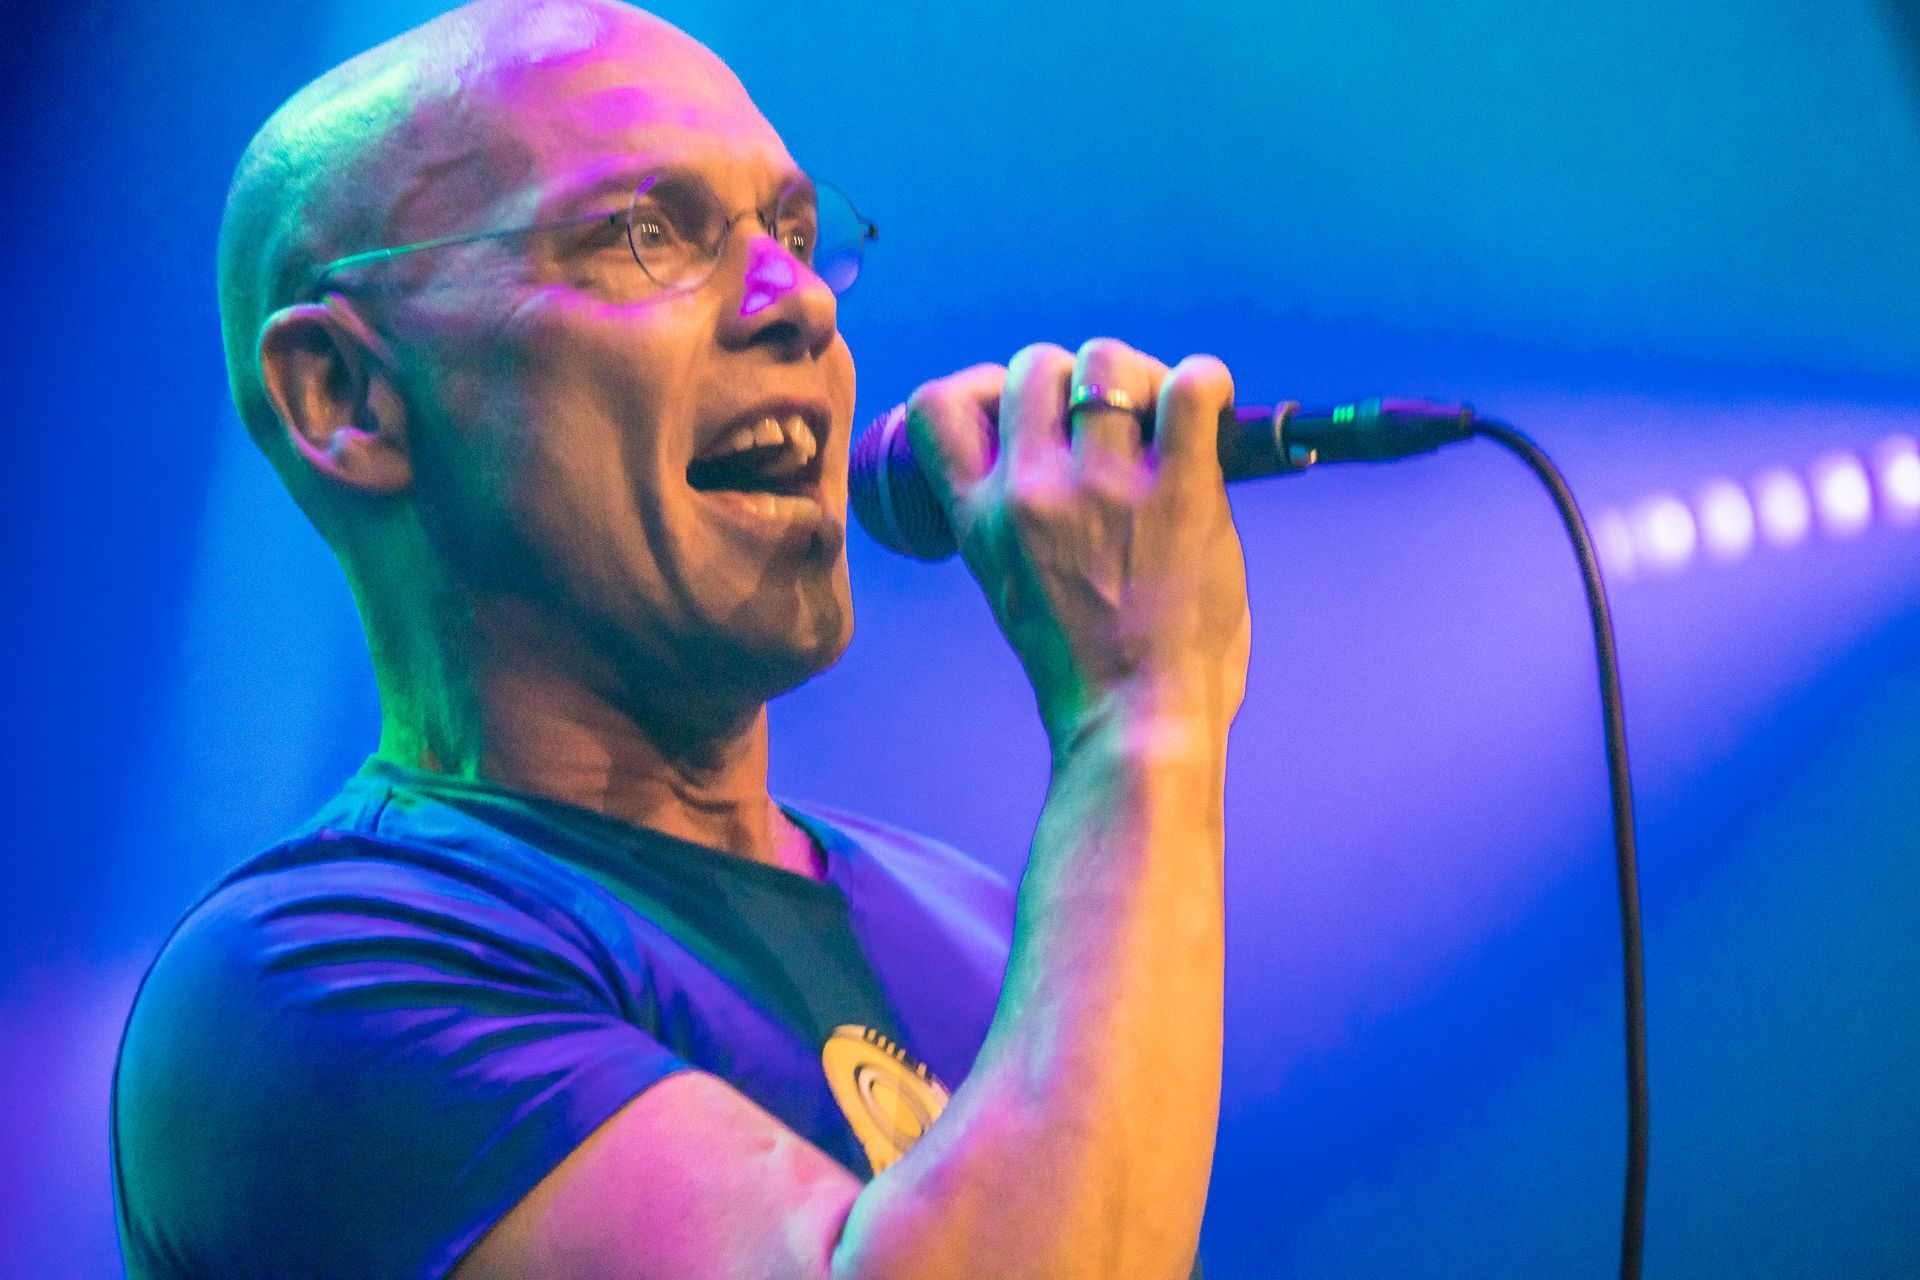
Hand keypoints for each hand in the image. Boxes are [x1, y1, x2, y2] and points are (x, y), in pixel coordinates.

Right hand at [905, 339, 1250, 757]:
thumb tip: (1051, 456)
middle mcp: (1031, 490)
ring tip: (1165, 419)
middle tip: (1117, 422)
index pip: (938, 405)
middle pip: (1035, 363)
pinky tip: (1213, 411)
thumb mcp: (1010, 588)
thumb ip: (1015, 521)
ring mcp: (1103, 486)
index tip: (1026, 417)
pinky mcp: (1178, 489)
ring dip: (1142, 378)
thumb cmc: (1083, 670)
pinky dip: (1207, 382)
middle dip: (1077, 380)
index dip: (986, 388)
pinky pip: (1191, 384)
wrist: (1136, 723)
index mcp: (981, 517)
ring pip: (1109, 361)